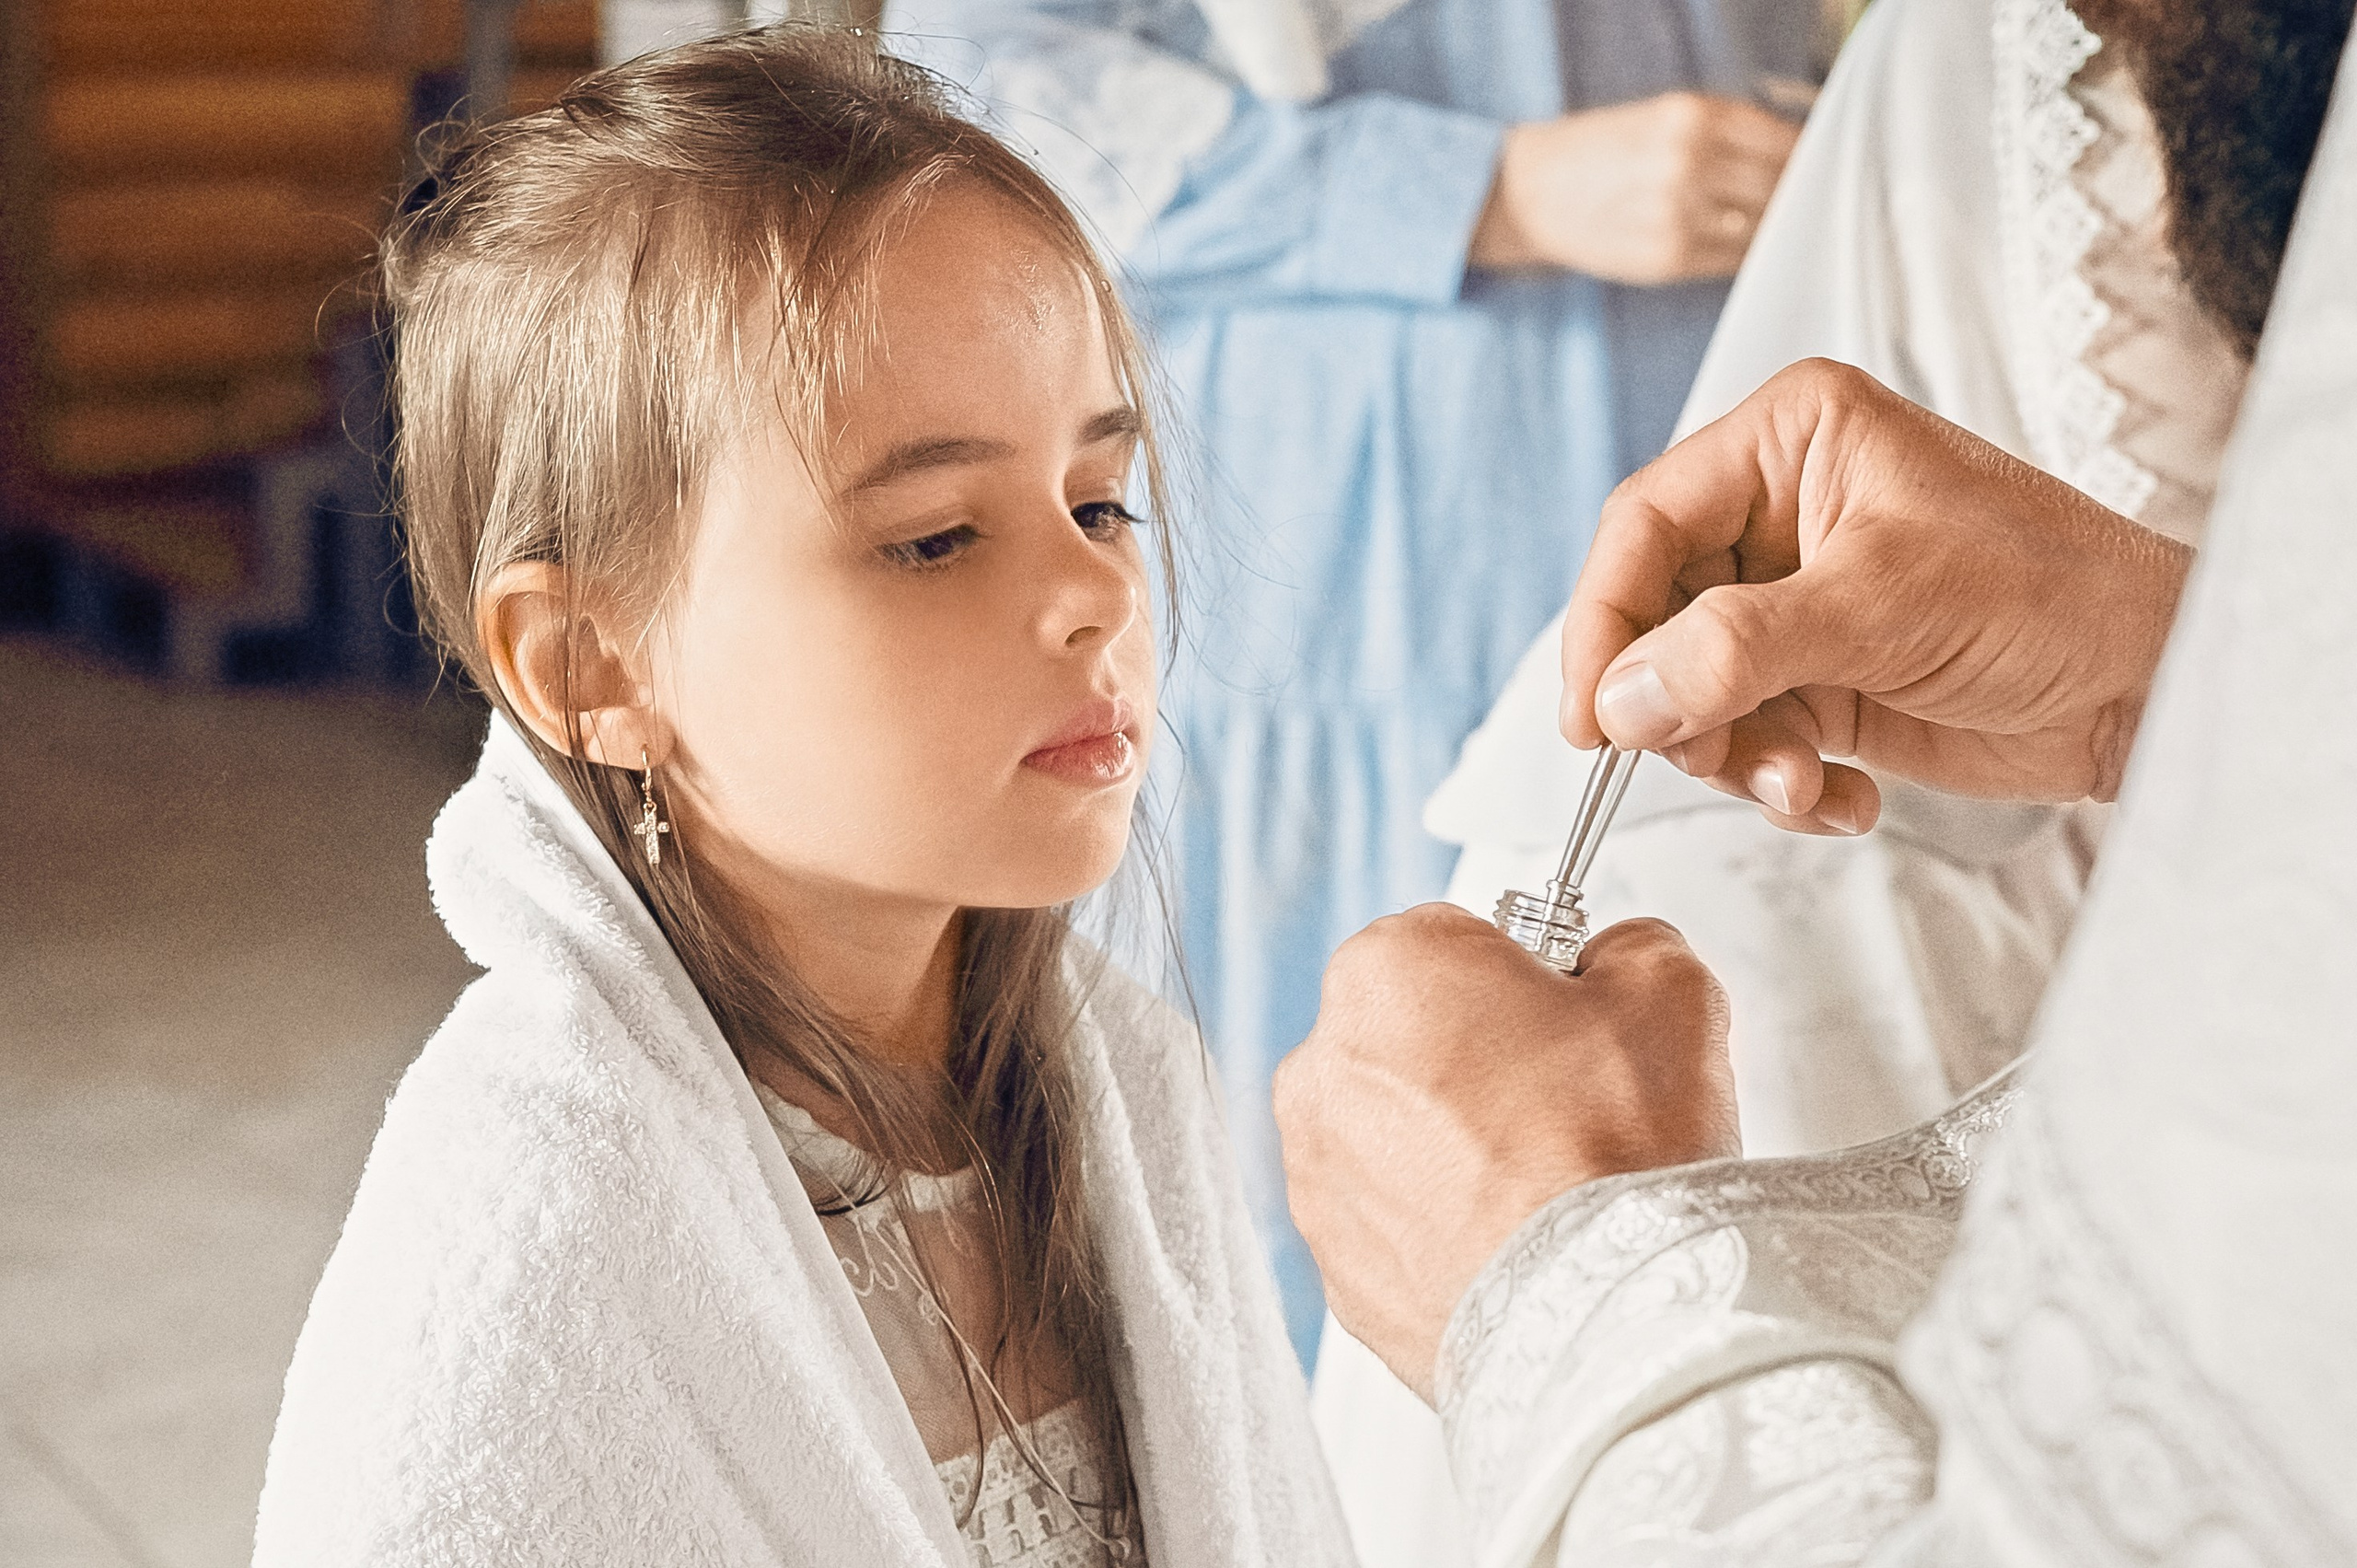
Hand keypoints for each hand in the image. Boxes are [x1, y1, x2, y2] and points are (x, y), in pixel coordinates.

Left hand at [1273, 906, 1734, 1399]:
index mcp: (1385, 972)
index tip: (1569, 1016)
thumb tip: (1622, 957)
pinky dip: (1446, 1230)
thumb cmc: (1613, 1156)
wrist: (1601, 1316)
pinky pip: (1396, 1225)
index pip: (1456, 941)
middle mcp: (1323, 1068)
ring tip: (1550, 1185)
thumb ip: (1631, 945)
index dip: (1527, 977)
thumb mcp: (1668, 990)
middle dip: (1486, 1062)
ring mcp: (1318, 1176)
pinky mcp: (1337, 1268)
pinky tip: (1518, 1243)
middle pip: (1418, 1038)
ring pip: (1400, 1135)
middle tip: (1571, 1105)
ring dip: (1460, 1149)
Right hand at [1469, 92, 1800, 283]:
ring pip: (1763, 226)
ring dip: (1777, 229)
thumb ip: (1729, 134)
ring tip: (1779, 229)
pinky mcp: (1670, 258)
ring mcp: (1680, 215)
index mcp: (1694, 116)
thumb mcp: (1664, 118)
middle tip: (1812, 205)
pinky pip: (1734, 260)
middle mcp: (1690, 162)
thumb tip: (1799, 161)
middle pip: (1781, 185)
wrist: (1532, 192)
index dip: (1813, 160)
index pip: (1787, 141)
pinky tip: (1745, 248)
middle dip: (1800, 197)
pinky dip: (1748, 254)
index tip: (1823, 170)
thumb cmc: (1603, 151)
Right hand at [1561, 360, 2194, 834]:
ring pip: (1691, 692)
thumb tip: (1620, 699)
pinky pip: (1745, 740)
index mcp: (1792, 441)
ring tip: (1801, 784)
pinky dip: (1777, 783)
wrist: (2150, 683)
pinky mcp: (1819, 680)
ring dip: (1737, 757)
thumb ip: (1735, 648)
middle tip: (1712, 756)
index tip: (1591, 714)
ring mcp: (1797, 602)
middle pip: (1656, 617)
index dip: (1605, 622)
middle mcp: (1782, 513)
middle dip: (1680, 705)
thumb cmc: (2054, 592)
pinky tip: (1840, 797)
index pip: (1644, 524)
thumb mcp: (1879, 605)